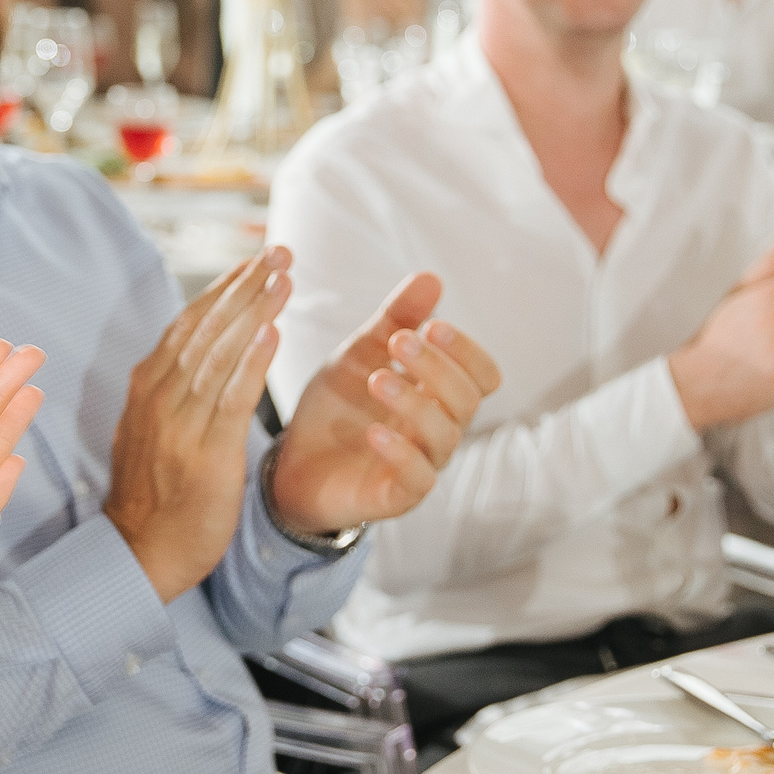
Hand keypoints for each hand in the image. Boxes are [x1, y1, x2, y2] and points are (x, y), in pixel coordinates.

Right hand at [103, 248, 289, 602]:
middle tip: (279, 253)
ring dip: (253, 312)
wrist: (140, 554)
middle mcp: (159, 398)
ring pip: (219, 355)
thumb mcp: (151, 429)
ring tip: (284, 279)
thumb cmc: (153, 495)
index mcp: (147, 388)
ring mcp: (179, 426)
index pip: (189, 323)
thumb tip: (194, 347)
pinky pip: (230, 401)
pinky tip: (272, 334)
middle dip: (244, 287)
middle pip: (206, 329)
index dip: (225, 288)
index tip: (257, 261)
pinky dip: (250, 363)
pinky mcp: (205, 455)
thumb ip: (171, 387)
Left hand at [267, 272, 501, 534]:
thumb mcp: (359, 354)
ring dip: (415, 402)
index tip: (432, 324)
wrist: (291, 463)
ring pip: (444, 435)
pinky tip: (374, 430)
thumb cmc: (337, 408)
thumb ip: (395, 319)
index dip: (465, 350)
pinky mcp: (397, 496)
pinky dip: (400, 452)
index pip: (482, 374)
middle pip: (468, 399)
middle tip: (399, 341)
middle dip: (437, 367)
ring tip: (378, 378)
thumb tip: (432, 277)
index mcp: (438, 395)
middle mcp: (439, 429)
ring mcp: (422, 464)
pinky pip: (417, 478)